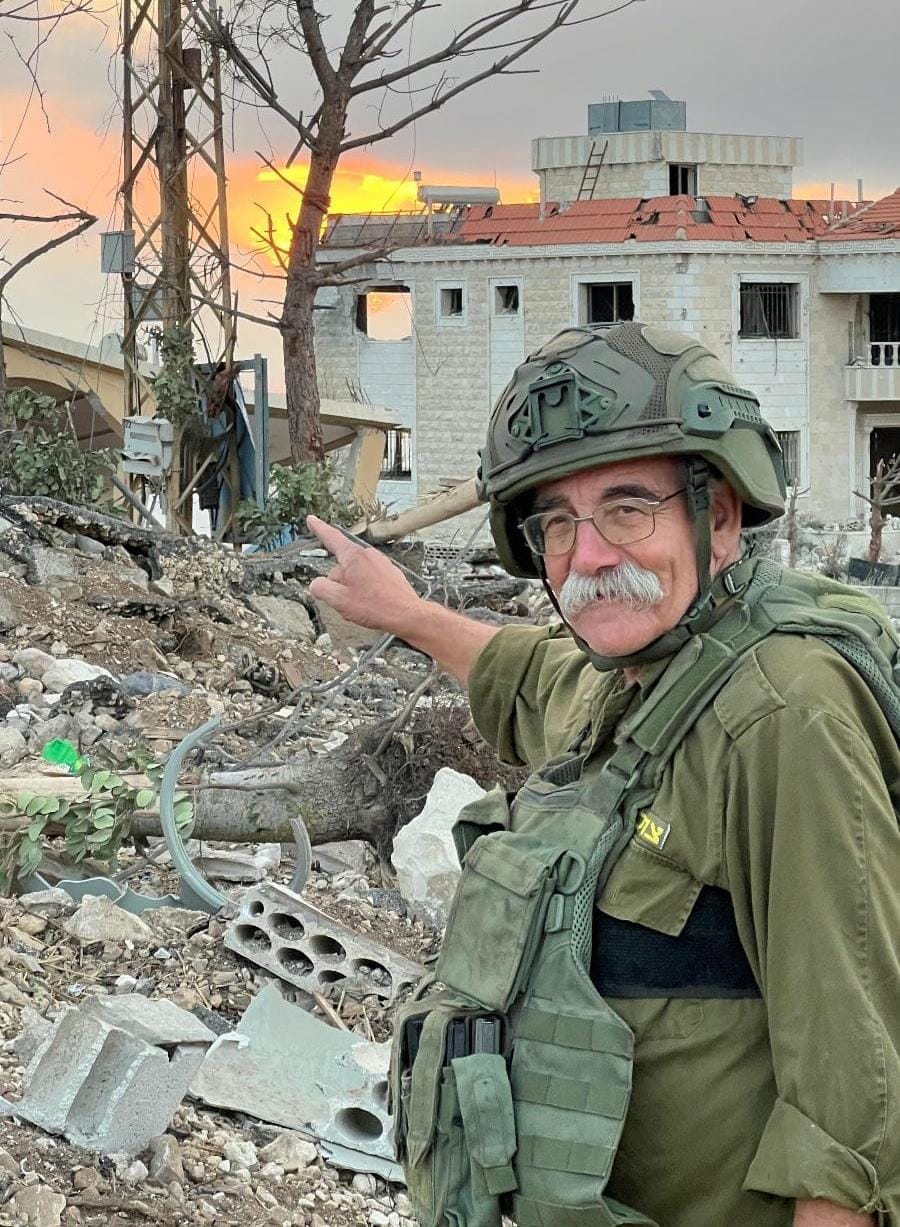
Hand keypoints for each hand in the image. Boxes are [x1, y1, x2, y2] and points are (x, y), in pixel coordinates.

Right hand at [306, 516, 422, 636]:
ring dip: (353, 587)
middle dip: (339, 582)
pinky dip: (366, 590)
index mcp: (353, 556)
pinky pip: (369, 578)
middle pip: (342, 564)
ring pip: (355, 573)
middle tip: (347, 600)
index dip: (318, 528)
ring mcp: (380, 562)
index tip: (312, 519)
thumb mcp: (338, 600)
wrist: (406, 614)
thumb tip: (317, 584)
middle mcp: (368, 554)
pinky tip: (372, 603)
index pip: (331, 537)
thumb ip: (321, 588)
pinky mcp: (389, 572)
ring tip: (363, 604)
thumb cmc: (376, 606)